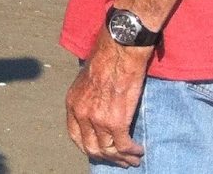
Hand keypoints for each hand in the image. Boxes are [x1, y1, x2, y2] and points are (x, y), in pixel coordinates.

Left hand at [66, 34, 149, 166]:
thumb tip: (95, 111)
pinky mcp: (116, 122)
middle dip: (107, 157)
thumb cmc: (106, 60)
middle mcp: (82, 114)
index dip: (88, 147)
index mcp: (72, 103)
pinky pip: (124, 146)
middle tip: (120, 160)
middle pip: (92, 147)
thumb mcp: (85, 81)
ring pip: (109, 150)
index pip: (75, 136)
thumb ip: (86, 99)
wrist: (118, 52)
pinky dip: (132, 152)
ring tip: (133, 159)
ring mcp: (98, 119)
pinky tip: (139, 150)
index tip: (100, 151)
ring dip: (122, 158)